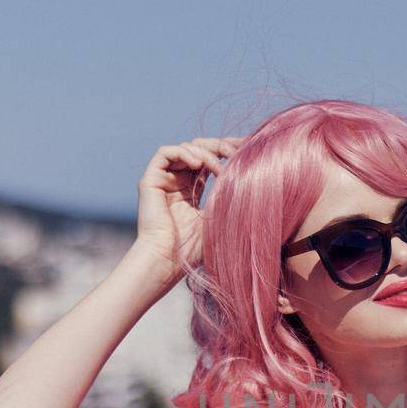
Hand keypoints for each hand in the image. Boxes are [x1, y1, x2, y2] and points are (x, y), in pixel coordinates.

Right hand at [135, 135, 244, 272]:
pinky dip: (185, 153)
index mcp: (191, 190)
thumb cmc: (193, 249)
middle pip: (200, 149)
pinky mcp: (150, 180)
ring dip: (206, 152)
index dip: (228, 150)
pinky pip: (165, 152)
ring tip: (220, 168)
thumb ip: (230, 197)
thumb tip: (256, 179)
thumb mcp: (219, 217)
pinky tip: (200, 164)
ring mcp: (163, 180)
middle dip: (220, 147)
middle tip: (238, 154)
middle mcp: (177, 181)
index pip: (211, 160)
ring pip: (186, 148)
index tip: (249, 148)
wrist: (167, 261)